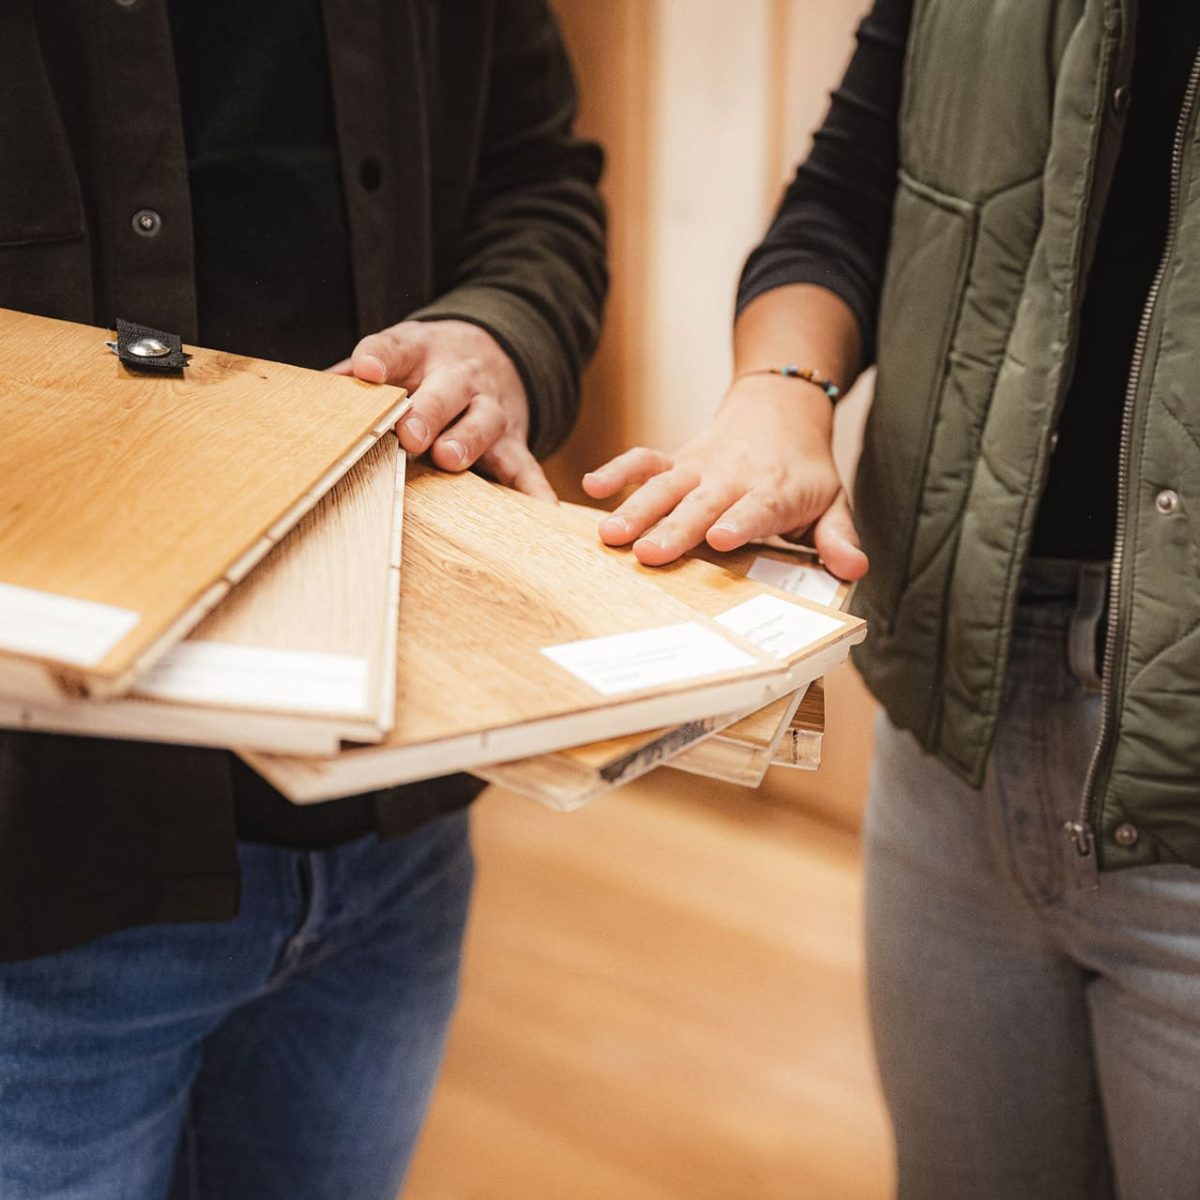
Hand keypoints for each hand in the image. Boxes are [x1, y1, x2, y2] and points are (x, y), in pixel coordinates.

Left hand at [331, 319, 554, 500]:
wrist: (493, 352)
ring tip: (449, 458)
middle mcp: (459, 378)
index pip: (395, 350)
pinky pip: (525, 467)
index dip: (380, 359)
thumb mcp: (393, 358)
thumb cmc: (424, 369)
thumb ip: (352, 380)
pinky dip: (534, 490)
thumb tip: (301, 401)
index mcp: (420, 352)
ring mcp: (490, 409)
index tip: (365, 370)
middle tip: (409, 434)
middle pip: (446, 391)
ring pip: (483, 423)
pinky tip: (542, 513)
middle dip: (428, 412)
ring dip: (467, 440)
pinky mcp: (513, 441)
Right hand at [582, 375, 867, 580]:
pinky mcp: (677, 460)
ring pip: (665, 486)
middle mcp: (733, 477)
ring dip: (636, 508)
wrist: (780, 408)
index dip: (739, 522)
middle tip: (650, 555)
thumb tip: (854, 568)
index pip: (757, 509)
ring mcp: (700, 467)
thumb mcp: (831, 502)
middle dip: (675, 528)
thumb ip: (837, 538)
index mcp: (775, 491)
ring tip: (610, 535)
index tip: (719, 538)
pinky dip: (619, 470)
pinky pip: (645, 459)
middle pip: (701, 504)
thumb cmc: (803, 470)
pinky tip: (591, 486)